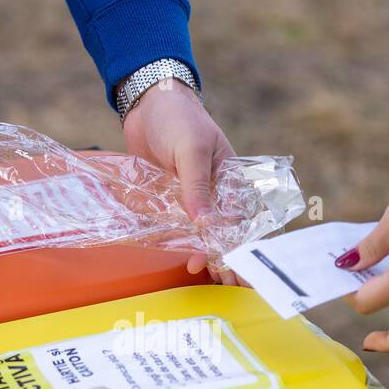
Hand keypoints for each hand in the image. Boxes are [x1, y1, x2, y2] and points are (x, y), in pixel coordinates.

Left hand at [121, 77, 237, 280]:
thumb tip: (203, 223)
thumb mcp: (190, 149)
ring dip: (202, 254)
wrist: (148, 103)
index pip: (240, 220)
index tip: (237, 268)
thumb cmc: (178, 119)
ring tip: (203, 276)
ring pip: (199, 234)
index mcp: (230, 180)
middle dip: (226, 258)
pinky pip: (174, 226)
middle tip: (228, 285)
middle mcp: (213, 193)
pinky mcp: (168, 200)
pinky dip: (177, 242)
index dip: (239, 245)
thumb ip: (196, 186)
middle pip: (222, 232)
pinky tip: (181, 260)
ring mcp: (190, 198)